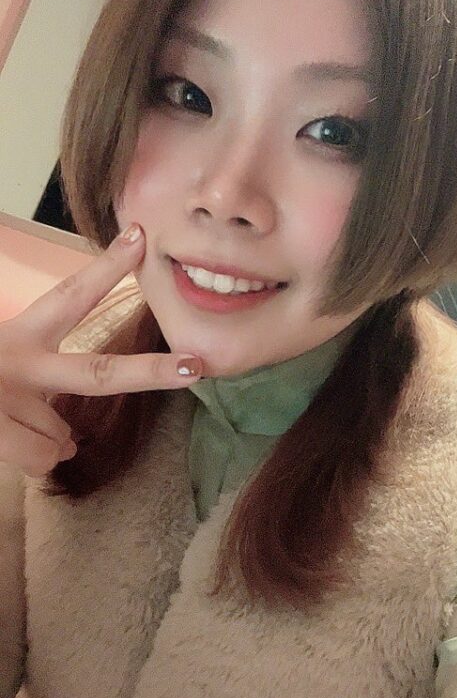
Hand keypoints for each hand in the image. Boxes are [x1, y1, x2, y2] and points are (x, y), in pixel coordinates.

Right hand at [0, 224, 201, 477]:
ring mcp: (5, 398)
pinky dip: (27, 459)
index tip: (140, 237)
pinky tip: (0, 438)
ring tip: (2, 420)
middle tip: (196, 367)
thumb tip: (68, 441)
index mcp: (15, 337)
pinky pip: (39, 460)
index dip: (105, 270)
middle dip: (150, 372)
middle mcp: (14, 362)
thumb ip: (37, 394)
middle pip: (97, 371)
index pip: (67, 298)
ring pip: (59, 437)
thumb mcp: (3, 371)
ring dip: (40, 438)